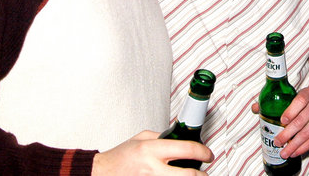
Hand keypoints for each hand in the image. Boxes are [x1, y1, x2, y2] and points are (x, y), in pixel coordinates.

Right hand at [91, 130, 212, 174]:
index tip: (208, 154)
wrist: (101, 173)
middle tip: (205, 172)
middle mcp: (151, 168)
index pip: (186, 149)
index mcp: (151, 149)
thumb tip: (179, 138)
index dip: (202, 152)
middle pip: (187, 175)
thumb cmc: (119, 157)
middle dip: (201, 175)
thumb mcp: (140, 138)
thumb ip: (161, 137)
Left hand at [251, 86, 308, 158]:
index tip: (282, 121)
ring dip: (293, 145)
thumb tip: (255, 108)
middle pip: (301, 121)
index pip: (300, 100)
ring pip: (307, 133)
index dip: (291, 111)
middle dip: (287, 134)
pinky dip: (303, 148)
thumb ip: (276, 101)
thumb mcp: (296, 95)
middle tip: (277, 142)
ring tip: (284, 152)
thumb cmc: (308, 101)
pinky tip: (295, 152)